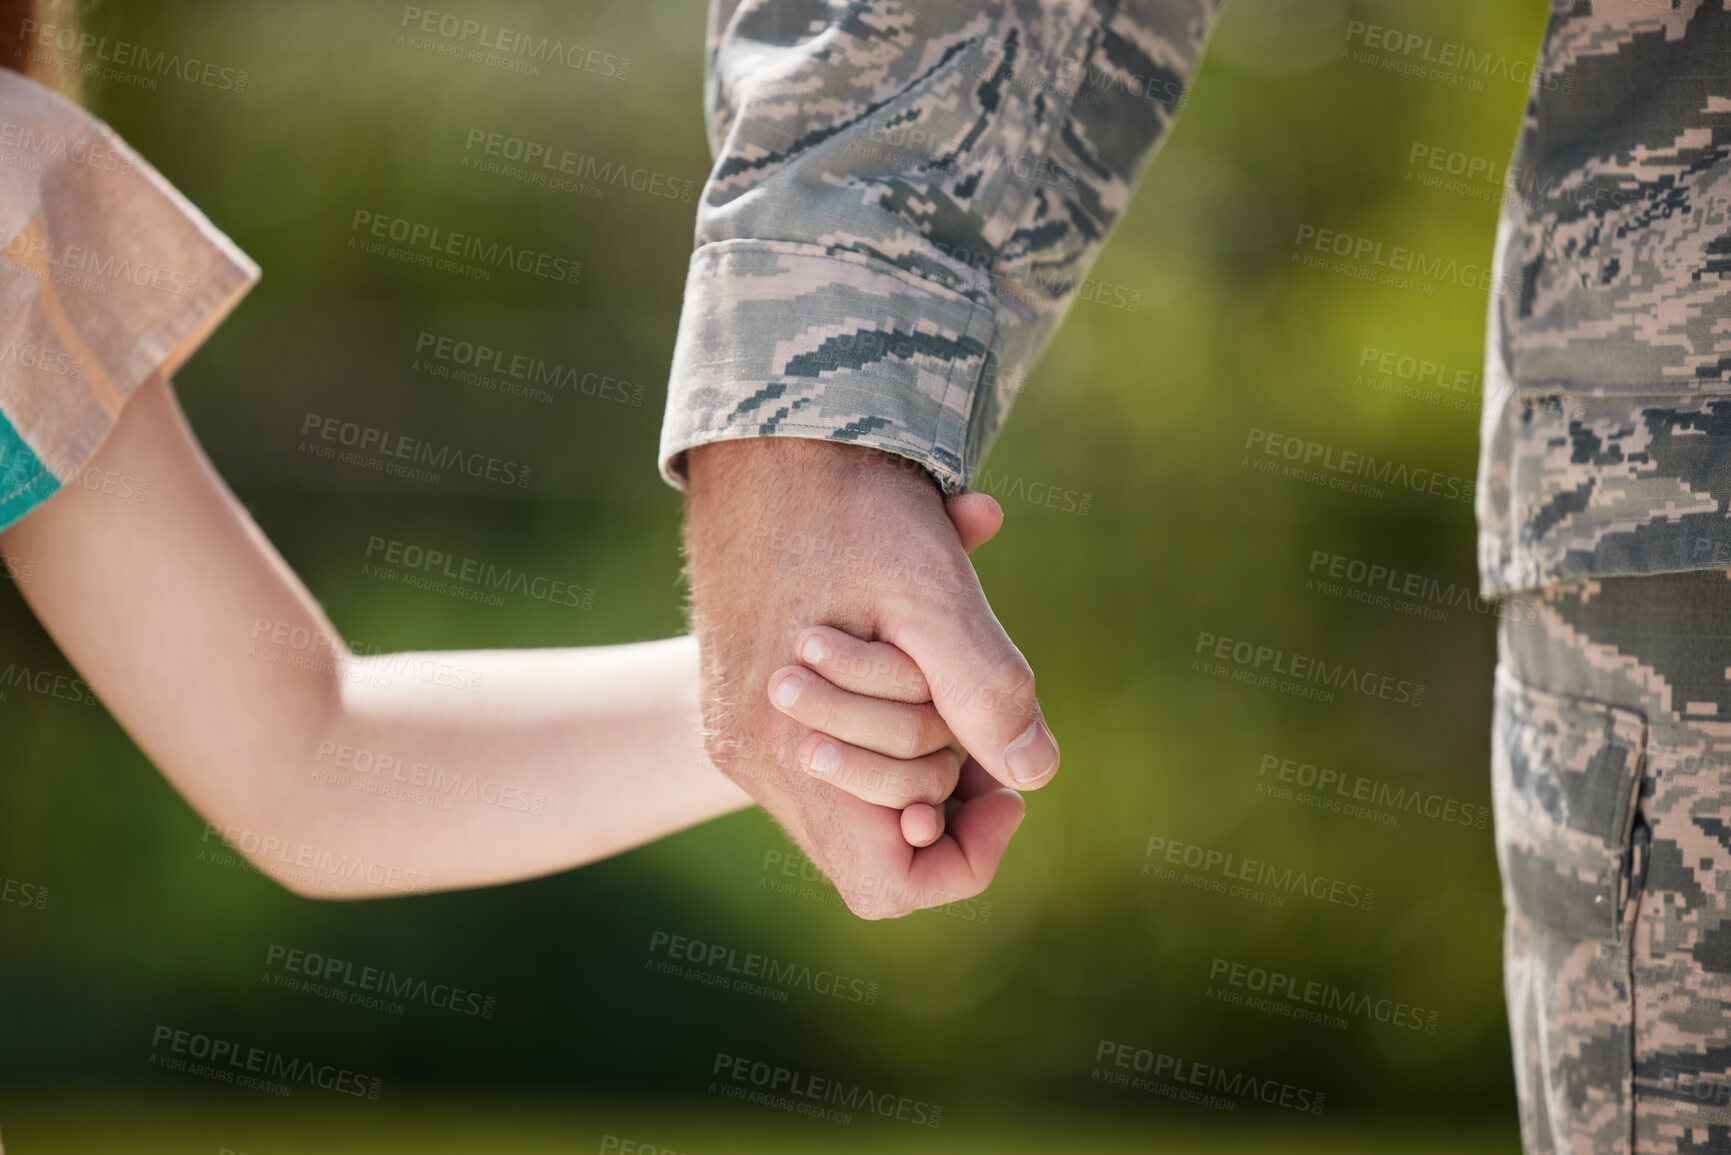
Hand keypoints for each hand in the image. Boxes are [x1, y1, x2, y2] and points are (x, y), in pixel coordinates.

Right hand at [683, 438, 1058, 917]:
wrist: (749, 431)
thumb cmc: (839, 502)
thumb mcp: (927, 588)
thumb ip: (984, 687)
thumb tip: (1035, 776)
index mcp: (791, 753)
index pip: (889, 887)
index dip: (961, 858)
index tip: (1002, 787)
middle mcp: (757, 758)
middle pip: (884, 835)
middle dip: (949, 777)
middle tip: (972, 701)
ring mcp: (744, 728)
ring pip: (860, 785)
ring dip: (923, 733)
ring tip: (941, 655)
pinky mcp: (740, 693)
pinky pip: (832, 734)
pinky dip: (888, 699)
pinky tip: (910, 627)